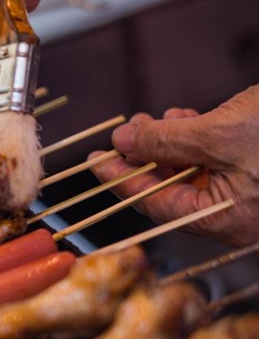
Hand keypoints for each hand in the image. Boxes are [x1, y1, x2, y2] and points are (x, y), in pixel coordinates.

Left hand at [89, 85, 258, 246]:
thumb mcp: (216, 133)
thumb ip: (165, 141)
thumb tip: (122, 143)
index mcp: (224, 220)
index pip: (154, 205)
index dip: (121, 180)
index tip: (96, 161)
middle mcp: (235, 214)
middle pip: (170, 191)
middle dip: (144, 157)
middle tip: (124, 133)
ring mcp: (247, 195)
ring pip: (190, 173)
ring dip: (166, 144)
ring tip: (151, 119)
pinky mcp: (255, 172)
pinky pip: (212, 163)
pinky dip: (193, 141)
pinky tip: (182, 118)